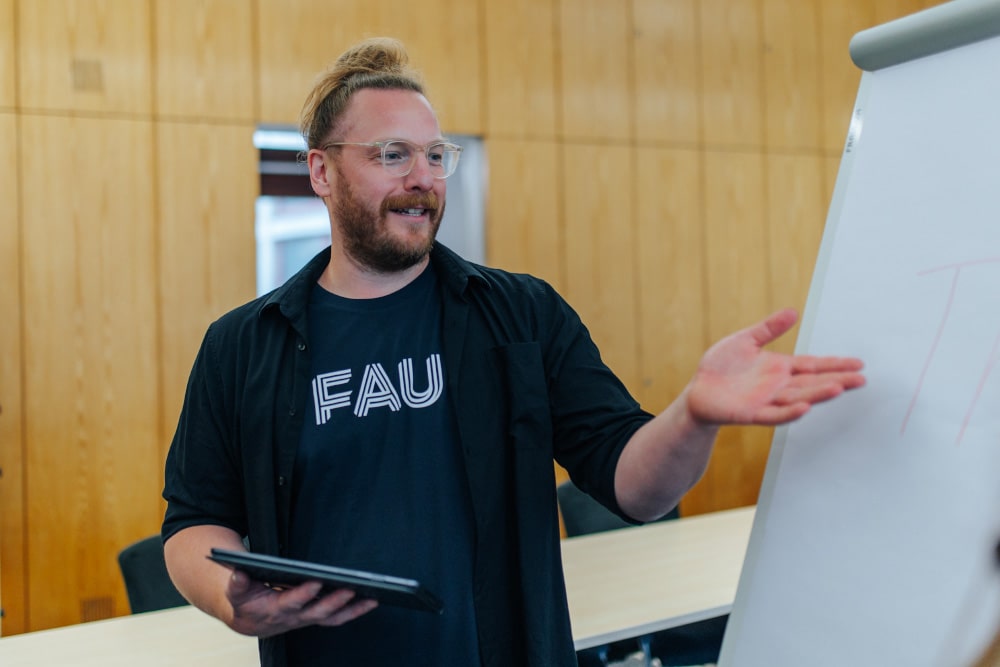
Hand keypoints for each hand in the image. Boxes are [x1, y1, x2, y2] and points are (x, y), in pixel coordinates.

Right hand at [224, 569, 377, 637]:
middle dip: (335, 601)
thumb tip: (238, 572)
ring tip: (372, 597)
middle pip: (317, 612)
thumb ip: (236, 584)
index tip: (316, 581)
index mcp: (274, 610)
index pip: (291, 603)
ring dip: (352, 609)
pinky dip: (354, 611)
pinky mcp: (316, 617)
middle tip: (350, 588)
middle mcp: (294, 618)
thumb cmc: (246, 602)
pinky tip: (370, 601)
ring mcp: (307, 619)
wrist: (250, 621)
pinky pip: (337, 618)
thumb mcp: (236, 592)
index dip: (304, 594)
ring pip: (332, 618)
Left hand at [687, 308, 864, 425]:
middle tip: (861, 379)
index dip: (834, 364)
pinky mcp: (751, 413)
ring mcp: (767, 401)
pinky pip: (774, 414)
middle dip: (837, 380)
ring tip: (839, 388)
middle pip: (812, 383)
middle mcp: (779, 386)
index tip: (858, 363)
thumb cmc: (721, 367)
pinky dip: (790, 412)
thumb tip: (793, 311)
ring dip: (818, 394)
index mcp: (780, 368)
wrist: (698, 391)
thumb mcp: (745, 340)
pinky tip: (805, 407)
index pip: (813, 365)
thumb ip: (769, 328)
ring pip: (798, 398)